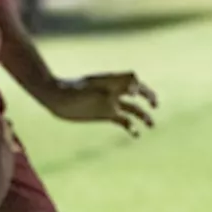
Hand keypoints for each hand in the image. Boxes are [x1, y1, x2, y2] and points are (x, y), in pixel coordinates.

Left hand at [41, 72, 158, 135]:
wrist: (56, 97)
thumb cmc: (74, 90)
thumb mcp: (94, 87)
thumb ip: (115, 86)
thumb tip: (134, 89)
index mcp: (113, 79)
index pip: (132, 77)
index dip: (137, 85)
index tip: (133, 94)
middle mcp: (114, 90)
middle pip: (137, 91)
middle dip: (148, 97)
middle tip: (155, 105)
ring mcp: (111, 102)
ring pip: (132, 108)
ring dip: (143, 116)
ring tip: (152, 125)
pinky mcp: (106, 114)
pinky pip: (122, 120)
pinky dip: (130, 126)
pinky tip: (136, 134)